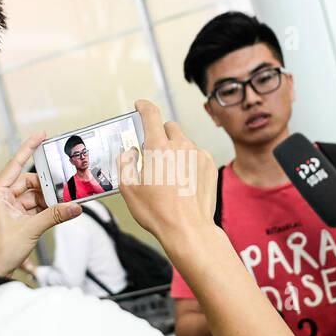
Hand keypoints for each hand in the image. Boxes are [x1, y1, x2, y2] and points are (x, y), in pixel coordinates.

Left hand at [0, 133, 80, 276]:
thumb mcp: (31, 230)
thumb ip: (55, 215)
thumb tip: (74, 206)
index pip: (15, 164)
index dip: (29, 148)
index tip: (41, 135)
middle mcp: (0, 195)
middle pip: (29, 181)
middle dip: (47, 186)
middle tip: (65, 189)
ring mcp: (7, 206)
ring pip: (33, 194)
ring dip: (48, 200)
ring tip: (63, 204)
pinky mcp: (13, 215)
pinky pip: (33, 205)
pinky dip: (45, 208)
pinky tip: (57, 211)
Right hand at [118, 100, 216, 251]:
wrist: (188, 229)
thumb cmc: (159, 212)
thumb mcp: (128, 189)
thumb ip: (125, 163)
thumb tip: (130, 152)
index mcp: (158, 148)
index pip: (151, 115)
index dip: (144, 106)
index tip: (140, 105)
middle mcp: (180, 146)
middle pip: (169, 127)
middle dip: (160, 134)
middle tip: (153, 153)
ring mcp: (198, 154)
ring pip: (183, 142)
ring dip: (175, 150)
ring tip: (169, 175)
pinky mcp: (209, 164)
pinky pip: (196, 154)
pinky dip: (188, 161)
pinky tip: (183, 181)